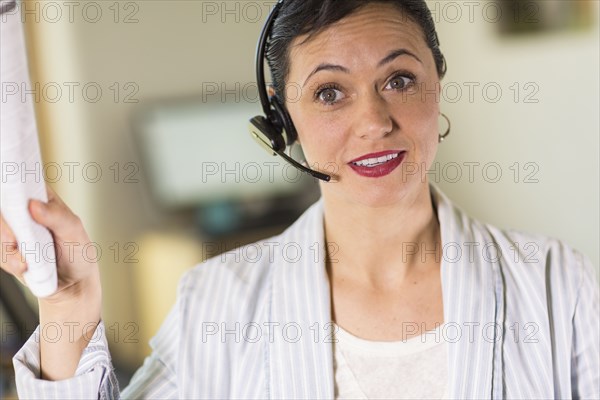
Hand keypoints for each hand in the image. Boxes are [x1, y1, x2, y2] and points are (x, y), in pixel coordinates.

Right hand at [0, 184, 100, 305]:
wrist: (72, 284)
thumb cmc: (78, 252)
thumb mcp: (75, 232)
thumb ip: (58, 217)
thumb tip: (35, 205)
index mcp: (42, 196)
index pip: (19, 180)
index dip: (10, 182)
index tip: (14, 200)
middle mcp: (23, 210)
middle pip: (2, 207)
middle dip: (4, 228)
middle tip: (15, 241)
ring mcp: (12, 229)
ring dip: (9, 250)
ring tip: (30, 259)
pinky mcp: (5, 248)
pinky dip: (10, 262)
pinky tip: (26, 266)